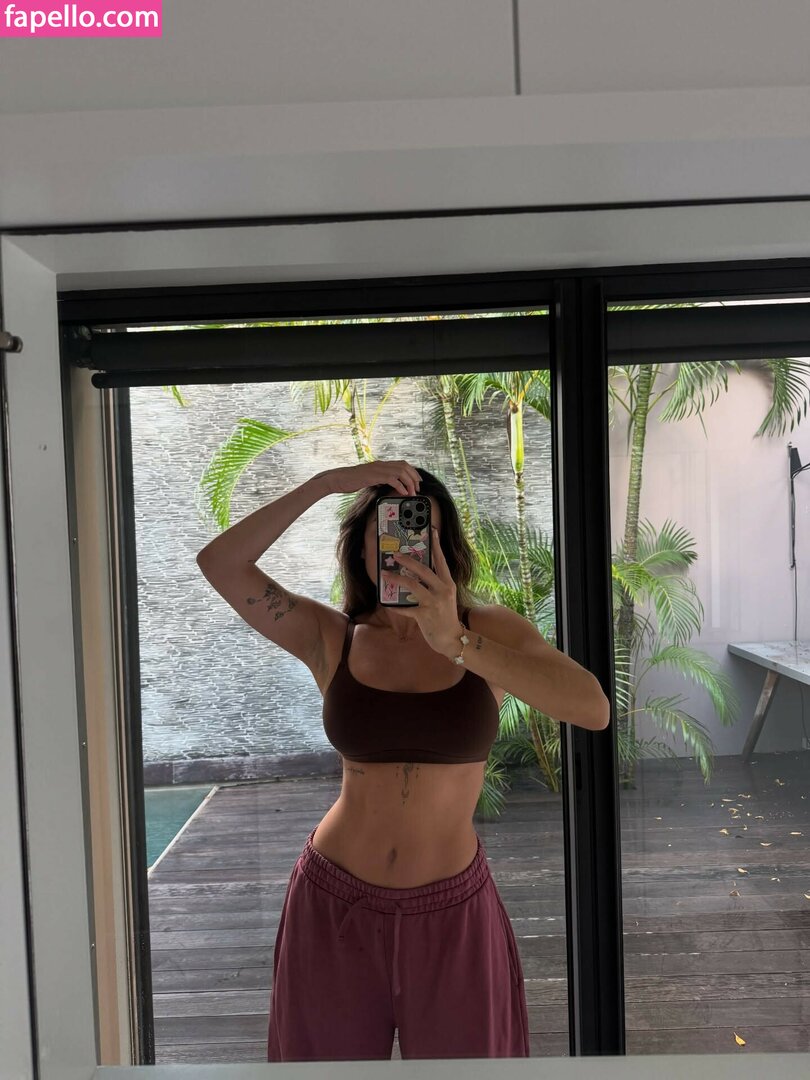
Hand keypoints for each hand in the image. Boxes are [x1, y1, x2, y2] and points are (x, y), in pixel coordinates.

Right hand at [323, 459, 421, 495]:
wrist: (339, 479)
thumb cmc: (351, 480)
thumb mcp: (368, 479)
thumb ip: (378, 479)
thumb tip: (385, 483)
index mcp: (381, 464)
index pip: (402, 464)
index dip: (412, 471)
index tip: (417, 481)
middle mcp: (381, 464)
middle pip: (405, 466)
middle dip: (414, 477)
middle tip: (417, 488)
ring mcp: (378, 469)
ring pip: (401, 471)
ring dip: (409, 482)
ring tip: (412, 492)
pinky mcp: (374, 475)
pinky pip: (392, 479)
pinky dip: (400, 486)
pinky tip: (403, 492)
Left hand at [380, 526, 463, 657]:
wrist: (451, 639)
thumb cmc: (446, 616)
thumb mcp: (446, 597)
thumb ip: (436, 584)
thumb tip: (417, 572)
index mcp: (448, 584)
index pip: (442, 561)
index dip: (436, 545)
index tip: (431, 531)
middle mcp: (443, 590)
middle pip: (424, 570)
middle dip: (408, 560)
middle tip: (395, 555)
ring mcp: (433, 603)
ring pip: (412, 585)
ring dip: (396, 579)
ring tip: (385, 575)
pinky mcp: (424, 615)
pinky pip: (405, 608)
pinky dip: (395, 607)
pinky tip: (387, 604)